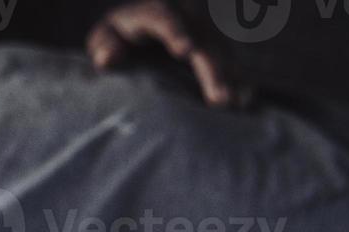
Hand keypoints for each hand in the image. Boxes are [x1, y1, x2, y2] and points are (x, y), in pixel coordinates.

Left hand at [86, 0, 246, 106]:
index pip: (163, 17)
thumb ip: (103, 46)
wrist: (138, 31)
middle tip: (219, 98)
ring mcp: (203, 26)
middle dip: (212, 67)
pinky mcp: (215, 41)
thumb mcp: (104, 40)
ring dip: (230, 76)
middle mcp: (184, 12)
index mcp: (152, 10)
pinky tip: (244, 98)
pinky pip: (229, 58)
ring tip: (235, 103)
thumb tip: (108, 56)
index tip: (185, 51)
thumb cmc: (115, 40)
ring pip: (220, 48)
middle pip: (202, 37)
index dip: (176, 31)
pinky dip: (236, 77)